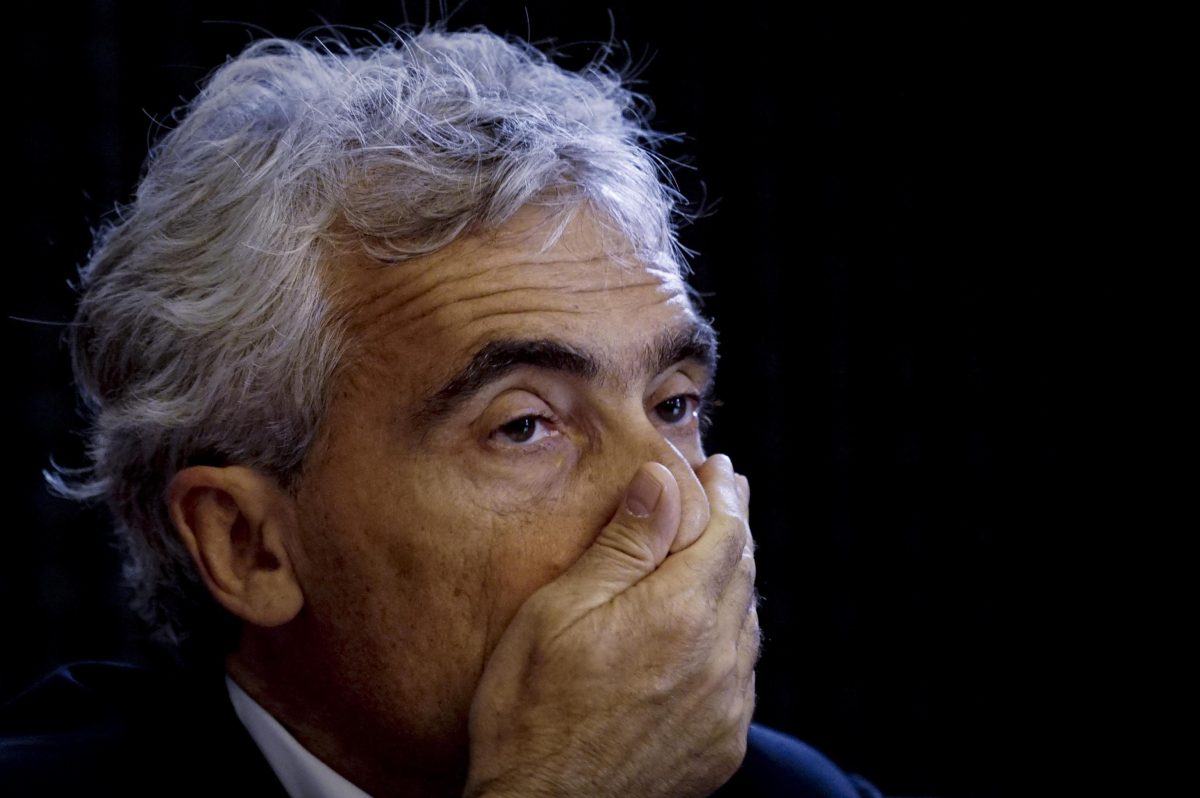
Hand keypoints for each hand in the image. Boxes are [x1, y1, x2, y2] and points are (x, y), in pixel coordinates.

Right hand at [463, 454, 757, 797]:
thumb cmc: (532, 710)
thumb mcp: (559, 611)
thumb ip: (621, 545)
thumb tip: (663, 479)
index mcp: (678, 612)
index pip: (724, 533)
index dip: (725, 494)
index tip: (720, 468)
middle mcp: (717, 658)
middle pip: (742, 573)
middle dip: (735, 526)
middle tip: (728, 492)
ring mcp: (725, 707)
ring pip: (747, 625)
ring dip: (735, 582)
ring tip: (721, 554)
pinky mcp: (722, 745)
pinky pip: (741, 677)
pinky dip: (731, 641)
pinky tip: (712, 635)